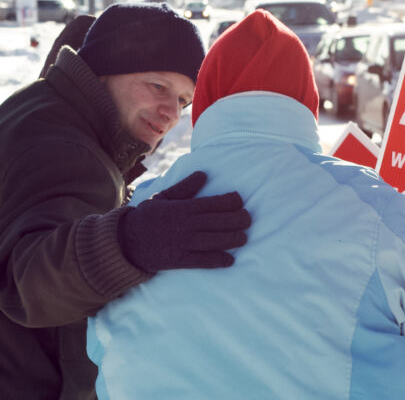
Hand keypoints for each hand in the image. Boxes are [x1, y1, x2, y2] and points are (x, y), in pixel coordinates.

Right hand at [119, 171, 250, 271]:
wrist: (125, 241)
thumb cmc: (147, 216)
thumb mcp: (164, 197)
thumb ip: (185, 187)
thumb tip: (204, 174)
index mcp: (184, 207)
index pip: (214, 203)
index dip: (231, 201)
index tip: (240, 201)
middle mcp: (187, 225)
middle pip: (219, 221)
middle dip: (238, 220)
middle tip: (248, 219)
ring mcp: (184, 243)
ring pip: (215, 241)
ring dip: (233, 239)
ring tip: (244, 238)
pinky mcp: (179, 260)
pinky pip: (202, 261)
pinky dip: (217, 260)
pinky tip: (229, 260)